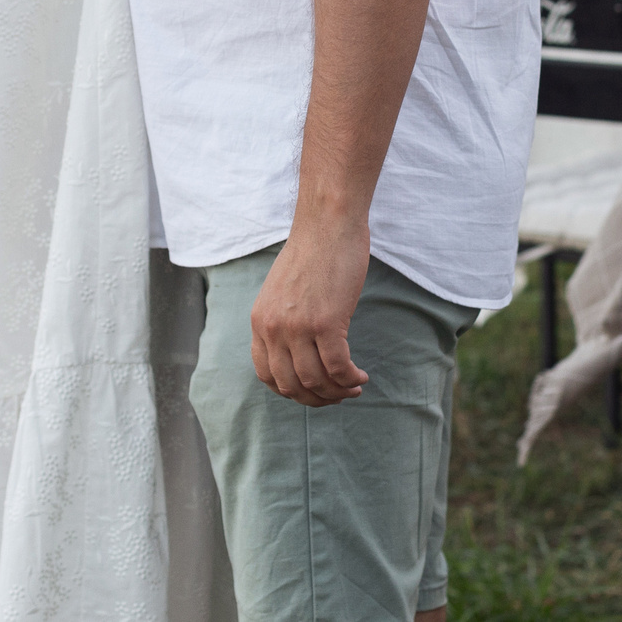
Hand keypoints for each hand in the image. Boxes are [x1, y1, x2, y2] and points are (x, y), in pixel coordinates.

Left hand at [250, 216, 372, 406]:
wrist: (328, 222)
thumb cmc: (314, 251)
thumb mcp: (283, 290)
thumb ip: (284, 320)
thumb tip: (299, 351)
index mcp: (260, 321)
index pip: (267, 375)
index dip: (291, 391)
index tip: (313, 390)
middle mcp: (273, 328)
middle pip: (291, 385)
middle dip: (316, 398)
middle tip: (338, 394)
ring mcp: (298, 327)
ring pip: (315, 382)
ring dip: (337, 393)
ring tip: (354, 387)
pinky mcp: (326, 323)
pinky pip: (338, 368)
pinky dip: (351, 379)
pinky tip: (361, 377)